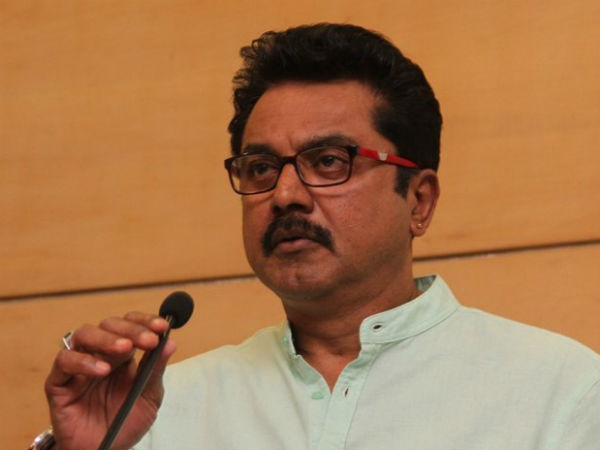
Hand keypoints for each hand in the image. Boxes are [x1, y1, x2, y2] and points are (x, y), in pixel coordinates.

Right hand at [45, 312, 176, 449]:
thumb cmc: (125, 423)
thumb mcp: (149, 397)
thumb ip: (156, 370)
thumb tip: (170, 343)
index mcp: (123, 355)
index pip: (131, 325)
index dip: (145, 321)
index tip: (162, 326)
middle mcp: (100, 355)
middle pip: (110, 325)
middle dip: (131, 329)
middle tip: (148, 340)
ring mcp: (79, 366)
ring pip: (84, 334)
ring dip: (106, 338)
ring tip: (125, 349)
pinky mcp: (59, 383)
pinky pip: (64, 362)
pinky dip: (82, 361)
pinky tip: (102, 371)